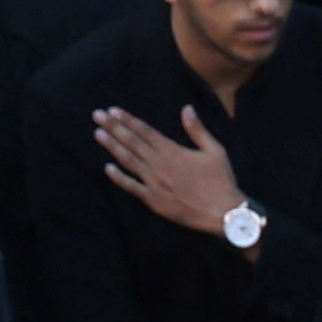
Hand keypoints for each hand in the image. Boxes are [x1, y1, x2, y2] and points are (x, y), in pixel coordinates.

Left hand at [96, 101, 247, 236]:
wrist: (225, 213)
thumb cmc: (221, 181)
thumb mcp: (215, 151)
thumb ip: (197, 130)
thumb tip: (187, 108)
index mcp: (172, 151)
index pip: (145, 131)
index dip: (127, 120)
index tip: (112, 110)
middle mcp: (159, 164)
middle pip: (132, 142)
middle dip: (113, 127)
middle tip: (96, 115)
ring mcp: (154, 182)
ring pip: (128, 161)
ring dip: (112, 146)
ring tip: (97, 133)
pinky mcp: (153, 200)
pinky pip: (132, 187)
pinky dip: (119, 178)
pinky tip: (107, 168)